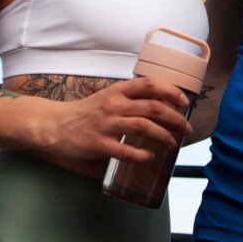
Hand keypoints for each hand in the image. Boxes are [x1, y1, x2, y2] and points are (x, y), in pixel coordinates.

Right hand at [35, 76, 192, 162]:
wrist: (55, 125)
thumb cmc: (86, 112)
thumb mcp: (108, 97)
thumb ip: (129, 98)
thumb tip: (159, 104)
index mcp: (117, 91)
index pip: (150, 84)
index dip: (171, 91)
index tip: (185, 101)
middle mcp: (113, 104)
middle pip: (152, 107)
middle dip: (175, 118)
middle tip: (186, 128)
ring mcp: (106, 124)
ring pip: (143, 127)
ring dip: (163, 136)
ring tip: (172, 143)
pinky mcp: (98, 144)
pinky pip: (124, 150)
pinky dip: (141, 154)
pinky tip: (150, 157)